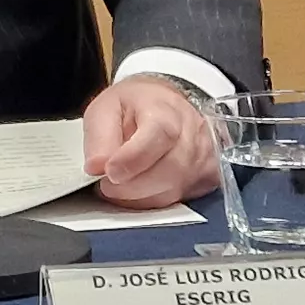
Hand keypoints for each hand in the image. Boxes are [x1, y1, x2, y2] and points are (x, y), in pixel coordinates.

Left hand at [80, 75, 217, 207]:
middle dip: (132, 186)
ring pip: (175, 189)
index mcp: (166, 109)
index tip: (109, 172)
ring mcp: (204, 156)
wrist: (162, 104)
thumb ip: (99, 137)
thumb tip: (97, 167)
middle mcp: (192, 133)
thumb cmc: (134, 106)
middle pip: (170, 169)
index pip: (158, 135)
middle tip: (107, 184)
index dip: (133, 159)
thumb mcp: (105, 109)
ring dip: (140, 196)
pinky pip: (180, 198)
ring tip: (119, 186)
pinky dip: (153, 200)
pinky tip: (138, 191)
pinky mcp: (207, 176)